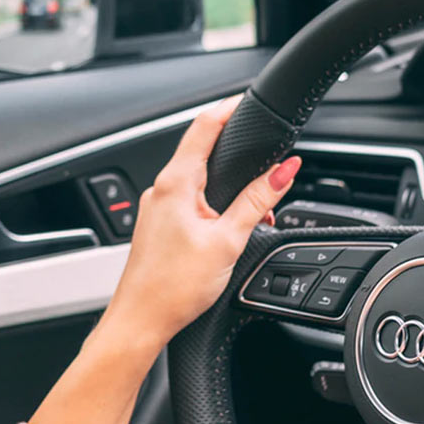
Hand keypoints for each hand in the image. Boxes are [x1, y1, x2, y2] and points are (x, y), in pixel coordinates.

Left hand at [28, 96, 296, 423]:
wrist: (140, 322)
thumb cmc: (173, 287)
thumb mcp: (228, 240)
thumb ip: (257, 201)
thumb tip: (284, 171)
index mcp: (175, 183)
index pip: (204, 126)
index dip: (229, 109)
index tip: (249, 101)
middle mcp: (161, 190)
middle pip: (202, 151)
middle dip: (236, 153)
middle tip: (266, 158)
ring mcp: (157, 208)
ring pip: (197, 180)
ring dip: (227, 186)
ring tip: (256, 208)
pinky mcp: (159, 227)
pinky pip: (189, 202)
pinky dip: (213, 205)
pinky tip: (229, 228)